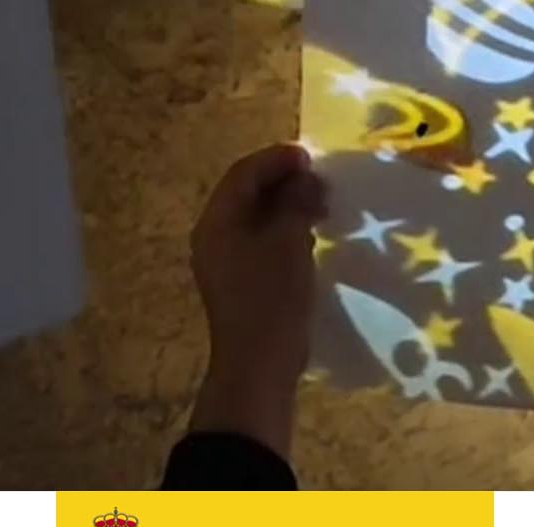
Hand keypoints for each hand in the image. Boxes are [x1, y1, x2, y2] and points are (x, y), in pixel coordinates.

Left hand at [189, 144, 326, 455]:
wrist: (259, 363)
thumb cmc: (271, 297)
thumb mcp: (288, 242)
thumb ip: (295, 203)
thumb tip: (303, 179)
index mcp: (217, 221)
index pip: (244, 174)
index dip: (277, 160)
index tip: (312, 157)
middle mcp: (213, 236)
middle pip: (245, 194)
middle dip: (282, 182)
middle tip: (319, 181)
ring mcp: (224, 261)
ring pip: (254, 218)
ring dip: (285, 206)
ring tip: (320, 206)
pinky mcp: (240, 281)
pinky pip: (259, 241)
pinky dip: (283, 230)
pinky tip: (308, 236)